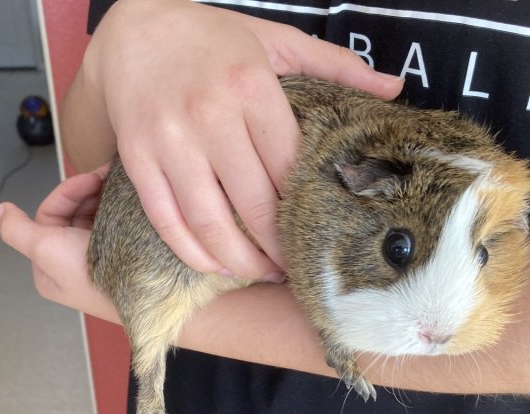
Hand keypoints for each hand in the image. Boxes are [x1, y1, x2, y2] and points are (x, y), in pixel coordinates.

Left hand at [0, 167, 120, 323]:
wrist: (146, 297)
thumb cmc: (92, 277)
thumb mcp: (45, 250)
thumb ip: (17, 229)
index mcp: (50, 266)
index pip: (51, 215)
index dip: (68, 193)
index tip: (92, 179)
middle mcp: (73, 263)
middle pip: (74, 214)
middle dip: (89, 193)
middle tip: (109, 178)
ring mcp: (101, 261)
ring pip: (97, 218)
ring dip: (107, 199)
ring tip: (123, 185)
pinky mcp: (125, 258)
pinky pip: (119, 227)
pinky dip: (122, 211)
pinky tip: (131, 201)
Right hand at [71, 0, 402, 279]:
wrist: (134, 24)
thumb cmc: (212, 38)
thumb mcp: (277, 39)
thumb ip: (335, 65)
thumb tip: (394, 89)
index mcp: (252, 88)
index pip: (290, 169)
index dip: (307, 211)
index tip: (321, 235)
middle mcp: (210, 116)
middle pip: (254, 206)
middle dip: (280, 249)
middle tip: (297, 268)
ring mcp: (169, 141)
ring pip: (209, 223)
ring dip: (240, 262)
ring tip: (263, 273)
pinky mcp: (138, 159)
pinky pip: (167, 222)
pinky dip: (194, 253)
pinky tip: (217, 265)